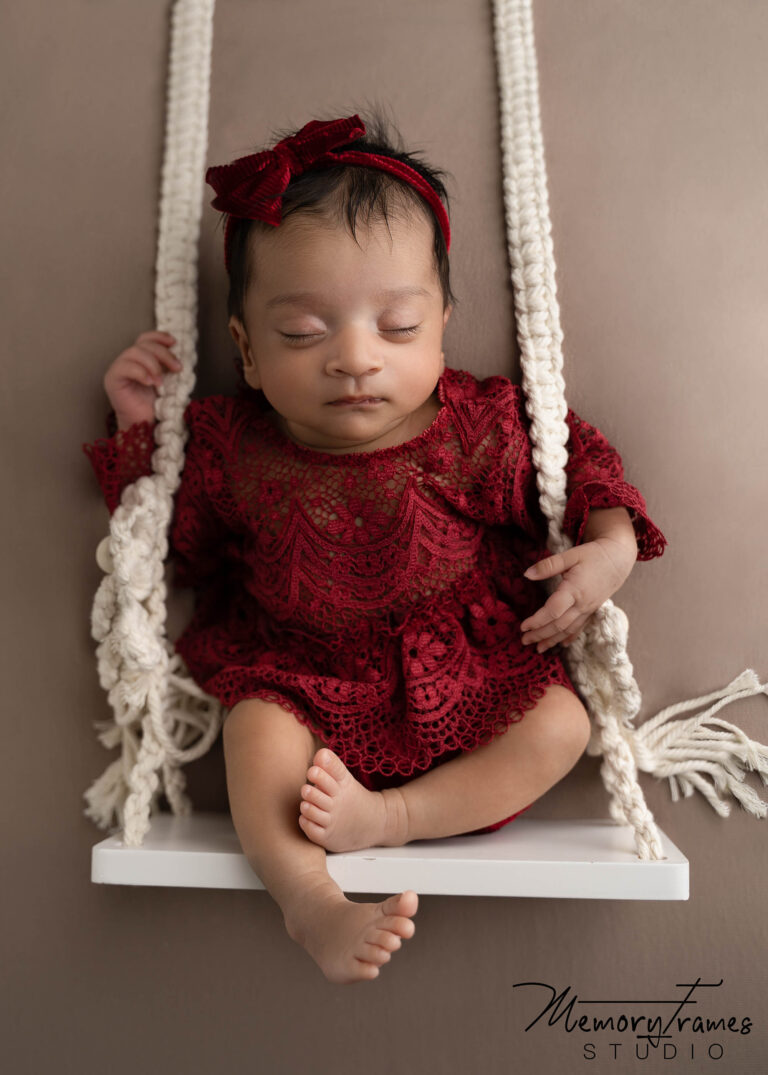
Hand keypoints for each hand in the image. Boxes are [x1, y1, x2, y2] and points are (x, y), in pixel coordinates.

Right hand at [103, 331, 181, 429]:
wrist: (144, 426)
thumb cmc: (155, 406)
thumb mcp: (165, 380)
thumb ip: (167, 366)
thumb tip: (179, 353)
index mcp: (139, 360)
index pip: (145, 339)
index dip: (159, 337)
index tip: (174, 343)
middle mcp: (126, 361)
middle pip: (143, 345)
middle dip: (163, 354)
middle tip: (177, 368)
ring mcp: (118, 369)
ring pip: (134, 352)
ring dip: (153, 365)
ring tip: (161, 382)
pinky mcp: (112, 380)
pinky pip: (125, 367)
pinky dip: (141, 373)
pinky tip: (151, 383)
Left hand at [519, 538, 635, 652]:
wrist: (618, 559)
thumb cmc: (593, 555)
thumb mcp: (570, 555)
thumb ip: (548, 565)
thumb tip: (526, 574)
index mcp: (575, 590)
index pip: (553, 611)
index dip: (537, 620)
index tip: (523, 626)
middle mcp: (582, 604)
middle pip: (559, 625)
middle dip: (540, 635)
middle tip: (524, 641)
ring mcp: (588, 609)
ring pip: (568, 630)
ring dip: (552, 640)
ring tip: (538, 648)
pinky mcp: (591, 610)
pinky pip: (579, 628)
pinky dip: (569, 637)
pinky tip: (561, 644)